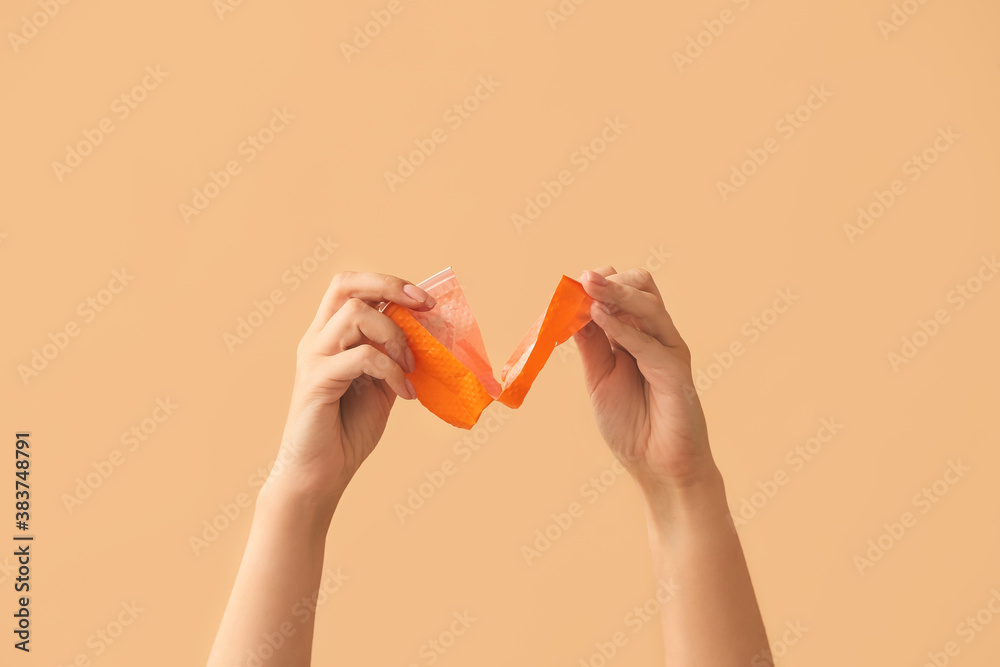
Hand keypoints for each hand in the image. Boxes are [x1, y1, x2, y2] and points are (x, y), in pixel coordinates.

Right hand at [262, 272, 434, 519]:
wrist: (320, 474)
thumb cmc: (347, 431)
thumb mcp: (381, 386)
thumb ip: (394, 357)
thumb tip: (429, 333)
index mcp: (330, 336)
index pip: (352, 287)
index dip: (389, 283)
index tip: (425, 300)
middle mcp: (317, 339)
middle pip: (347, 285)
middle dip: (390, 286)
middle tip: (424, 307)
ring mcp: (314, 358)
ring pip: (356, 315)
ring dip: (394, 336)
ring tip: (409, 367)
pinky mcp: (316, 381)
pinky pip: (361, 356)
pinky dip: (391, 370)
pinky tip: (403, 393)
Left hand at [574, 267, 718, 496]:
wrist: (657, 467)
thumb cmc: (631, 426)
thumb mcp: (600, 379)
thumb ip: (592, 345)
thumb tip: (574, 311)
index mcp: (636, 337)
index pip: (623, 295)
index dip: (599, 286)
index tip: (572, 285)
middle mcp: (655, 337)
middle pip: (642, 289)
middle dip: (612, 281)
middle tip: (584, 279)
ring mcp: (668, 350)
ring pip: (649, 305)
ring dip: (616, 293)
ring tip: (589, 285)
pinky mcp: (676, 371)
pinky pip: (649, 343)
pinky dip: (623, 328)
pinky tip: (600, 318)